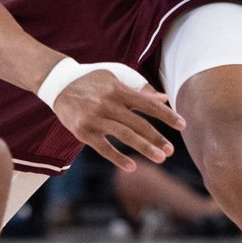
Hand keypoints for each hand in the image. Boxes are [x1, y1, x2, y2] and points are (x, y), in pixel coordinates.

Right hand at [50, 68, 185, 171]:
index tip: (182, 125)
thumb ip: (139, 86)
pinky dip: (117, 158)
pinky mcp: (83, 131)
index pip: (148, 104)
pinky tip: (132, 166)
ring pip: (124, 136)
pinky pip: (103, 147)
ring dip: (144, 148)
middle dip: (157, 137)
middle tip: (171, 150)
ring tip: (161, 157)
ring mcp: (95, 118)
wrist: (58, 83)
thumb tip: (163, 98)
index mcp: (119, 89)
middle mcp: (108, 103)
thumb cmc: (92, 79)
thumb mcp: (116, 75)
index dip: (166, 115)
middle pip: (138, 123)